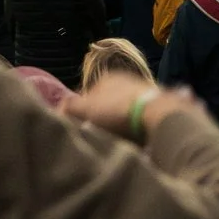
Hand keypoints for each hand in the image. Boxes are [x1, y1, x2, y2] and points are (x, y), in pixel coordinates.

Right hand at [64, 73, 200, 142]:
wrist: (158, 114)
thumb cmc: (116, 110)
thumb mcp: (85, 109)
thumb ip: (69, 107)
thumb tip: (57, 109)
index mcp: (106, 78)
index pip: (87, 96)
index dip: (82, 114)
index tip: (83, 130)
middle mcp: (126, 80)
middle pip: (108, 103)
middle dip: (104, 117)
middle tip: (101, 136)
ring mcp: (144, 91)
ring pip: (126, 110)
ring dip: (123, 122)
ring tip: (121, 140)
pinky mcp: (160, 104)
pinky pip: (142, 116)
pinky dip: (138, 125)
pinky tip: (138, 137)